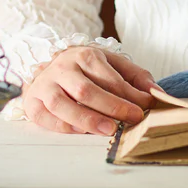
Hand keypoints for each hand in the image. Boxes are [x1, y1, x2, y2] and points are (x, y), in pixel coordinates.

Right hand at [22, 46, 156, 134]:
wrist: (51, 68)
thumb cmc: (88, 70)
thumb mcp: (113, 65)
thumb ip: (136, 77)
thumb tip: (156, 92)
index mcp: (85, 55)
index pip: (109, 78)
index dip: (129, 95)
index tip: (144, 108)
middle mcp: (62, 68)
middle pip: (87, 91)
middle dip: (113, 107)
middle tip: (132, 120)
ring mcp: (44, 85)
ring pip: (63, 104)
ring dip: (87, 119)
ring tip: (109, 129)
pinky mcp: (32, 102)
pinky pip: (45, 117)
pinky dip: (63, 126)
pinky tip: (82, 132)